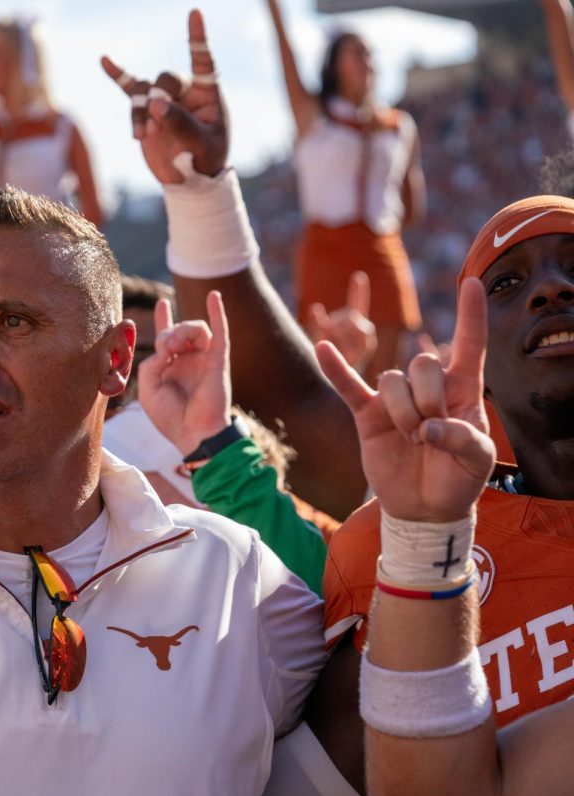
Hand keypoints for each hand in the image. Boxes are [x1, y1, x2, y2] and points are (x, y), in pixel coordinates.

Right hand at [100, 9, 227, 183]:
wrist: (189, 178)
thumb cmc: (205, 159)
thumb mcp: (202, 145)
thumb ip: (182, 124)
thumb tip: (155, 104)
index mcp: (207, 94)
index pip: (203, 61)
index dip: (198, 38)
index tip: (195, 13)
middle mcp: (185, 92)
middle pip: (166, 79)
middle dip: (157, 100)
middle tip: (154, 127)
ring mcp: (163, 99)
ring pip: (144, 92)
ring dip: (139, 113)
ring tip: (142, 136)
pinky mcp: (145, 110)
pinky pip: (130, 89)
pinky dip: (119, 76)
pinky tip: (105, 60)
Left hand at [139, 291, 231, 455]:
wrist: (195, 433)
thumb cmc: (170, 417)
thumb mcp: (148, 389)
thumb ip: (150, 363)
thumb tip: (165, 348)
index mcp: (171, 368)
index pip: (168, 337)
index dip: (164, 319)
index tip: (162, 303)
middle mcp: (189, 361)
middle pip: (178, 331)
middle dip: (168, 332)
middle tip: (166, 350)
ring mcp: (205, 360)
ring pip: (197, 329)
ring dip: (183, 330)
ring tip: (175, 345)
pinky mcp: (219, 361)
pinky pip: (221, 332)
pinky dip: (217, 313)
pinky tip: (214, 296)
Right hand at [316, 279, 493, 521]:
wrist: (424, 507)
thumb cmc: (459, 479)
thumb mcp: (478, 462)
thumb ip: (463, 439)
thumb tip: (429, 429)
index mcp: (463, 390)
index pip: (469, 345)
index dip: (471, 315)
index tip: (471, 282)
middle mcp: (428, 387)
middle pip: (423, 364)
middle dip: (428, 399)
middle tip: (431, 433)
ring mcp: (394, 399)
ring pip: (392, 381)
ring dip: (403, 413)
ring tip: (412, 441)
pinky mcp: (367, 414)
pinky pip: (348, 385)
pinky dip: (335, 368)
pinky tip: (322, 348)